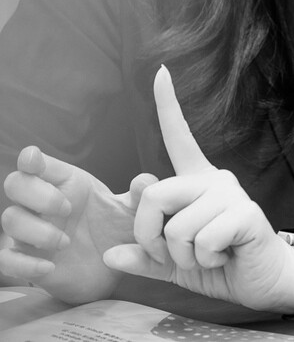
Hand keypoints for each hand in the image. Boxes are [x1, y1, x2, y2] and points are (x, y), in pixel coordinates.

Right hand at [0, 146, 155, 302]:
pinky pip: (5, 259)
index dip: (30, 158)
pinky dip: (24, 264)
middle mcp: (42, 203)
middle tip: (67, 210)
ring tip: (66, 243)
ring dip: (35, 231)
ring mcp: (31, 232)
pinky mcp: (26, 261)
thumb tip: (145, 181)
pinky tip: (49, 268)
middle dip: (36, 194)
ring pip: (10, 219)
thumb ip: (139, 195)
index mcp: (65, 182)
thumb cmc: (115, 231)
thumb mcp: (132, 213)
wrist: (110, 270)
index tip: (35, 161)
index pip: (36, 161)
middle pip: (15, 183)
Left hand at [103, 65, 293, 314]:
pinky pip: (202, 240)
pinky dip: (205, 261)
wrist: (263, 283)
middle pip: (153, 195)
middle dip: (149, 237)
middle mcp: (213, 179)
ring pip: (176, 228)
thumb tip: (110, 254)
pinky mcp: (245, 213)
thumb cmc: (219, 265)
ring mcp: (230, 193)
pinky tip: (224, 257)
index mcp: (195, 182)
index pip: (179, 137)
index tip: (160, 72)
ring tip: (208, 257)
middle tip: (170, 256)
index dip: (167, 105)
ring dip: (183, 258)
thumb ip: (145, 257)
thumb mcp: (174, 264)